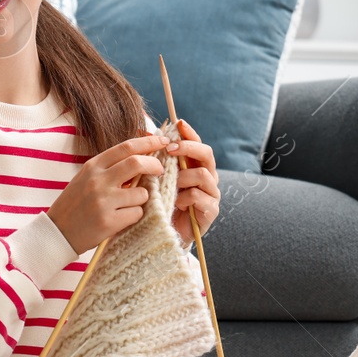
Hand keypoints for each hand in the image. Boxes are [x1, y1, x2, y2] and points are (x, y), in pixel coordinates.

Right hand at [47, 133, 167, 252]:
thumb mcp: (87, 178)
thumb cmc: (76, 204)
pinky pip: (137, 213)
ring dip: (141, 198)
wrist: (58, 232)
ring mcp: (103, 201)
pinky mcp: (109, 221)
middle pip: (137, 163)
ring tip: (126, 205)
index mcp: (93, 166)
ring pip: (141, 193)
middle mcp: (97, 180)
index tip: (162, 141)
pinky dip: (134, 215)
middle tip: (159, 170)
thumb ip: (110, 168)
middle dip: (154, 165)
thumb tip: (142, 156)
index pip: (126, 147)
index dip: (149, 142)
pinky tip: (120, 219)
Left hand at [164, 118, 218, 245]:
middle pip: (207, 154)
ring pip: (203, 175)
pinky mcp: (211, 211)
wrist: (166, 233)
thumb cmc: (161, 203)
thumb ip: (156, 160)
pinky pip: (199, 196)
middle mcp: (208, 177)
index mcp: (196, 167)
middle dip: (189, 148)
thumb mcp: (157, 179)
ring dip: (183, 176)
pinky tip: (175, 203)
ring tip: (170, 184)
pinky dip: (185, 197)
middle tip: (170, 149)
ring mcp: (212, 194)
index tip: (178, 123)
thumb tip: (145, 133)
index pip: (197, 144)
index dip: (190, 133)